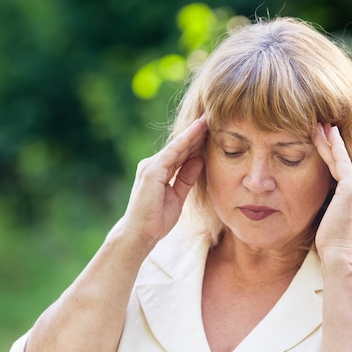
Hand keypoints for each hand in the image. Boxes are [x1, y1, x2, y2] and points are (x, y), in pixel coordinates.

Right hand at [118, 116, 207, 244]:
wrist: (140, 234)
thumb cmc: (156, 220)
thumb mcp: (177, 196)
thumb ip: (186, 178)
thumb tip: (199, 160)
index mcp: (159, 172)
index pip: (180, 154)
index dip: (195, 142)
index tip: (211, 131)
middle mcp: (153, 165)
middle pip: (179, 147)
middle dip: (195, 133)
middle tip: (212, 118)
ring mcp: (151, 166)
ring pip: (176, 146)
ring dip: (192, 133)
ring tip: (207, 120)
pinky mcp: (152, 171)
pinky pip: (172, 152)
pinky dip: (185, 141)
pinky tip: (196, 131)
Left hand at [312, 123, 351, 263]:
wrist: (342, 257)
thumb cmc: (335, 246)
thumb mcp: (336, 220)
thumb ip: (335, 205)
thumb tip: (324, 200)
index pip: (348, 173)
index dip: (337, 157)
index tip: (327, 143)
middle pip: (346, 162)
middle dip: (333, 144)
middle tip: (323, 125)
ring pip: (341, 159)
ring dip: (328, 141)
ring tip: (317, 126)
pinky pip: (338, 162)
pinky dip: (329, 147)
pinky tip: (320, 134)